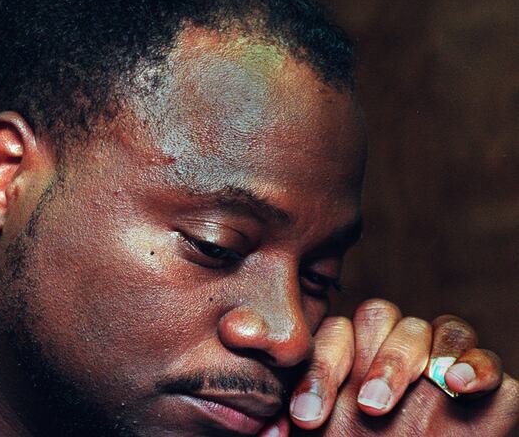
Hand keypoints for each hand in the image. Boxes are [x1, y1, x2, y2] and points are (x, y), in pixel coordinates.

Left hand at [284, 299, 518, 435]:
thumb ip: (297, 426)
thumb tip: (263, 433)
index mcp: (350, 358)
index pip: (333, 339)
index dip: (319, 374)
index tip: (307, 418)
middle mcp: (389, 350)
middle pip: (377, 318)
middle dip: (369, 362)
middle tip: (366, 408)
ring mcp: (435, 361)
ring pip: (422, 328)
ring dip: (407, 359)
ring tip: (390, 402)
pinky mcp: (481, 382)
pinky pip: (479, 354)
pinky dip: (473, 363)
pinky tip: (457, 384)